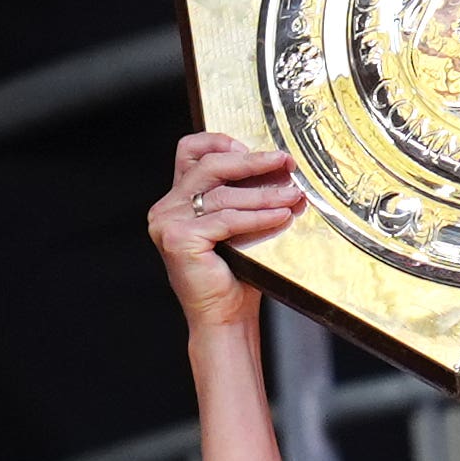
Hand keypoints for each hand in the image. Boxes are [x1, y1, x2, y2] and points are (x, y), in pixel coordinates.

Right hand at [151, 134, 307, 339]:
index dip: (221, 142)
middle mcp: (167, 208)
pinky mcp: (179, 238)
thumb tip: (283, 171)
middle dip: (252, 161)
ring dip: (263, 194)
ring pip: (223, 194)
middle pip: (210, 166)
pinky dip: (257, 217)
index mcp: (176, 200)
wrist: (225, 318)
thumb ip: (246, 196)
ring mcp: (168, 222)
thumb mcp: (240, 225)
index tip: (257, 150)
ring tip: (292, 195)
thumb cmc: (235, 276)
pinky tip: (280, 216)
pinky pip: (226, 219)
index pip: (190, 151)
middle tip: (284, 161)